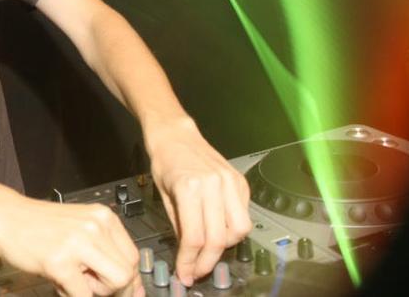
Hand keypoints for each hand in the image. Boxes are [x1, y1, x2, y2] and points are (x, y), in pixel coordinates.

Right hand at [0, 194, 144, 296]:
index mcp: (103, 217)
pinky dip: (72, 295)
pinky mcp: (60, 261)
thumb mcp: (79, 229)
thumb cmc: (37, 225)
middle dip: (110, 289)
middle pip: (127, 273)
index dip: (125, 280)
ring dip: (94, 292)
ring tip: (71, 279)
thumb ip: (104, 253)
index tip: (113, 288)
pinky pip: (83, 295)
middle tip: (86, 283)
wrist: (2, 215)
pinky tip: (58, 281)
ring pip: (114, 284)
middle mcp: (96, 226)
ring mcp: (78, 243)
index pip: (133, 258)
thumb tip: (134, 288)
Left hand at [145, 117, 251, 285]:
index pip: (195, 238)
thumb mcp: (164, 196)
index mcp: (190, 188)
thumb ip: (179, 226)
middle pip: (218, 239)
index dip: (190, 261)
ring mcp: (229, 182)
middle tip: (197, 270)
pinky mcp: (239, 182)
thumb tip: (188, 254)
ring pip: (240, 229)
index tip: (185, 272)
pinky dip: (233, 227)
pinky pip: (244, 214)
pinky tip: (218, 228)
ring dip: (225, 246)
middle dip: (208, 262)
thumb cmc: (165, 161)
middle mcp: (213, 185)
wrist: (175, 135)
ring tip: (209, 249)